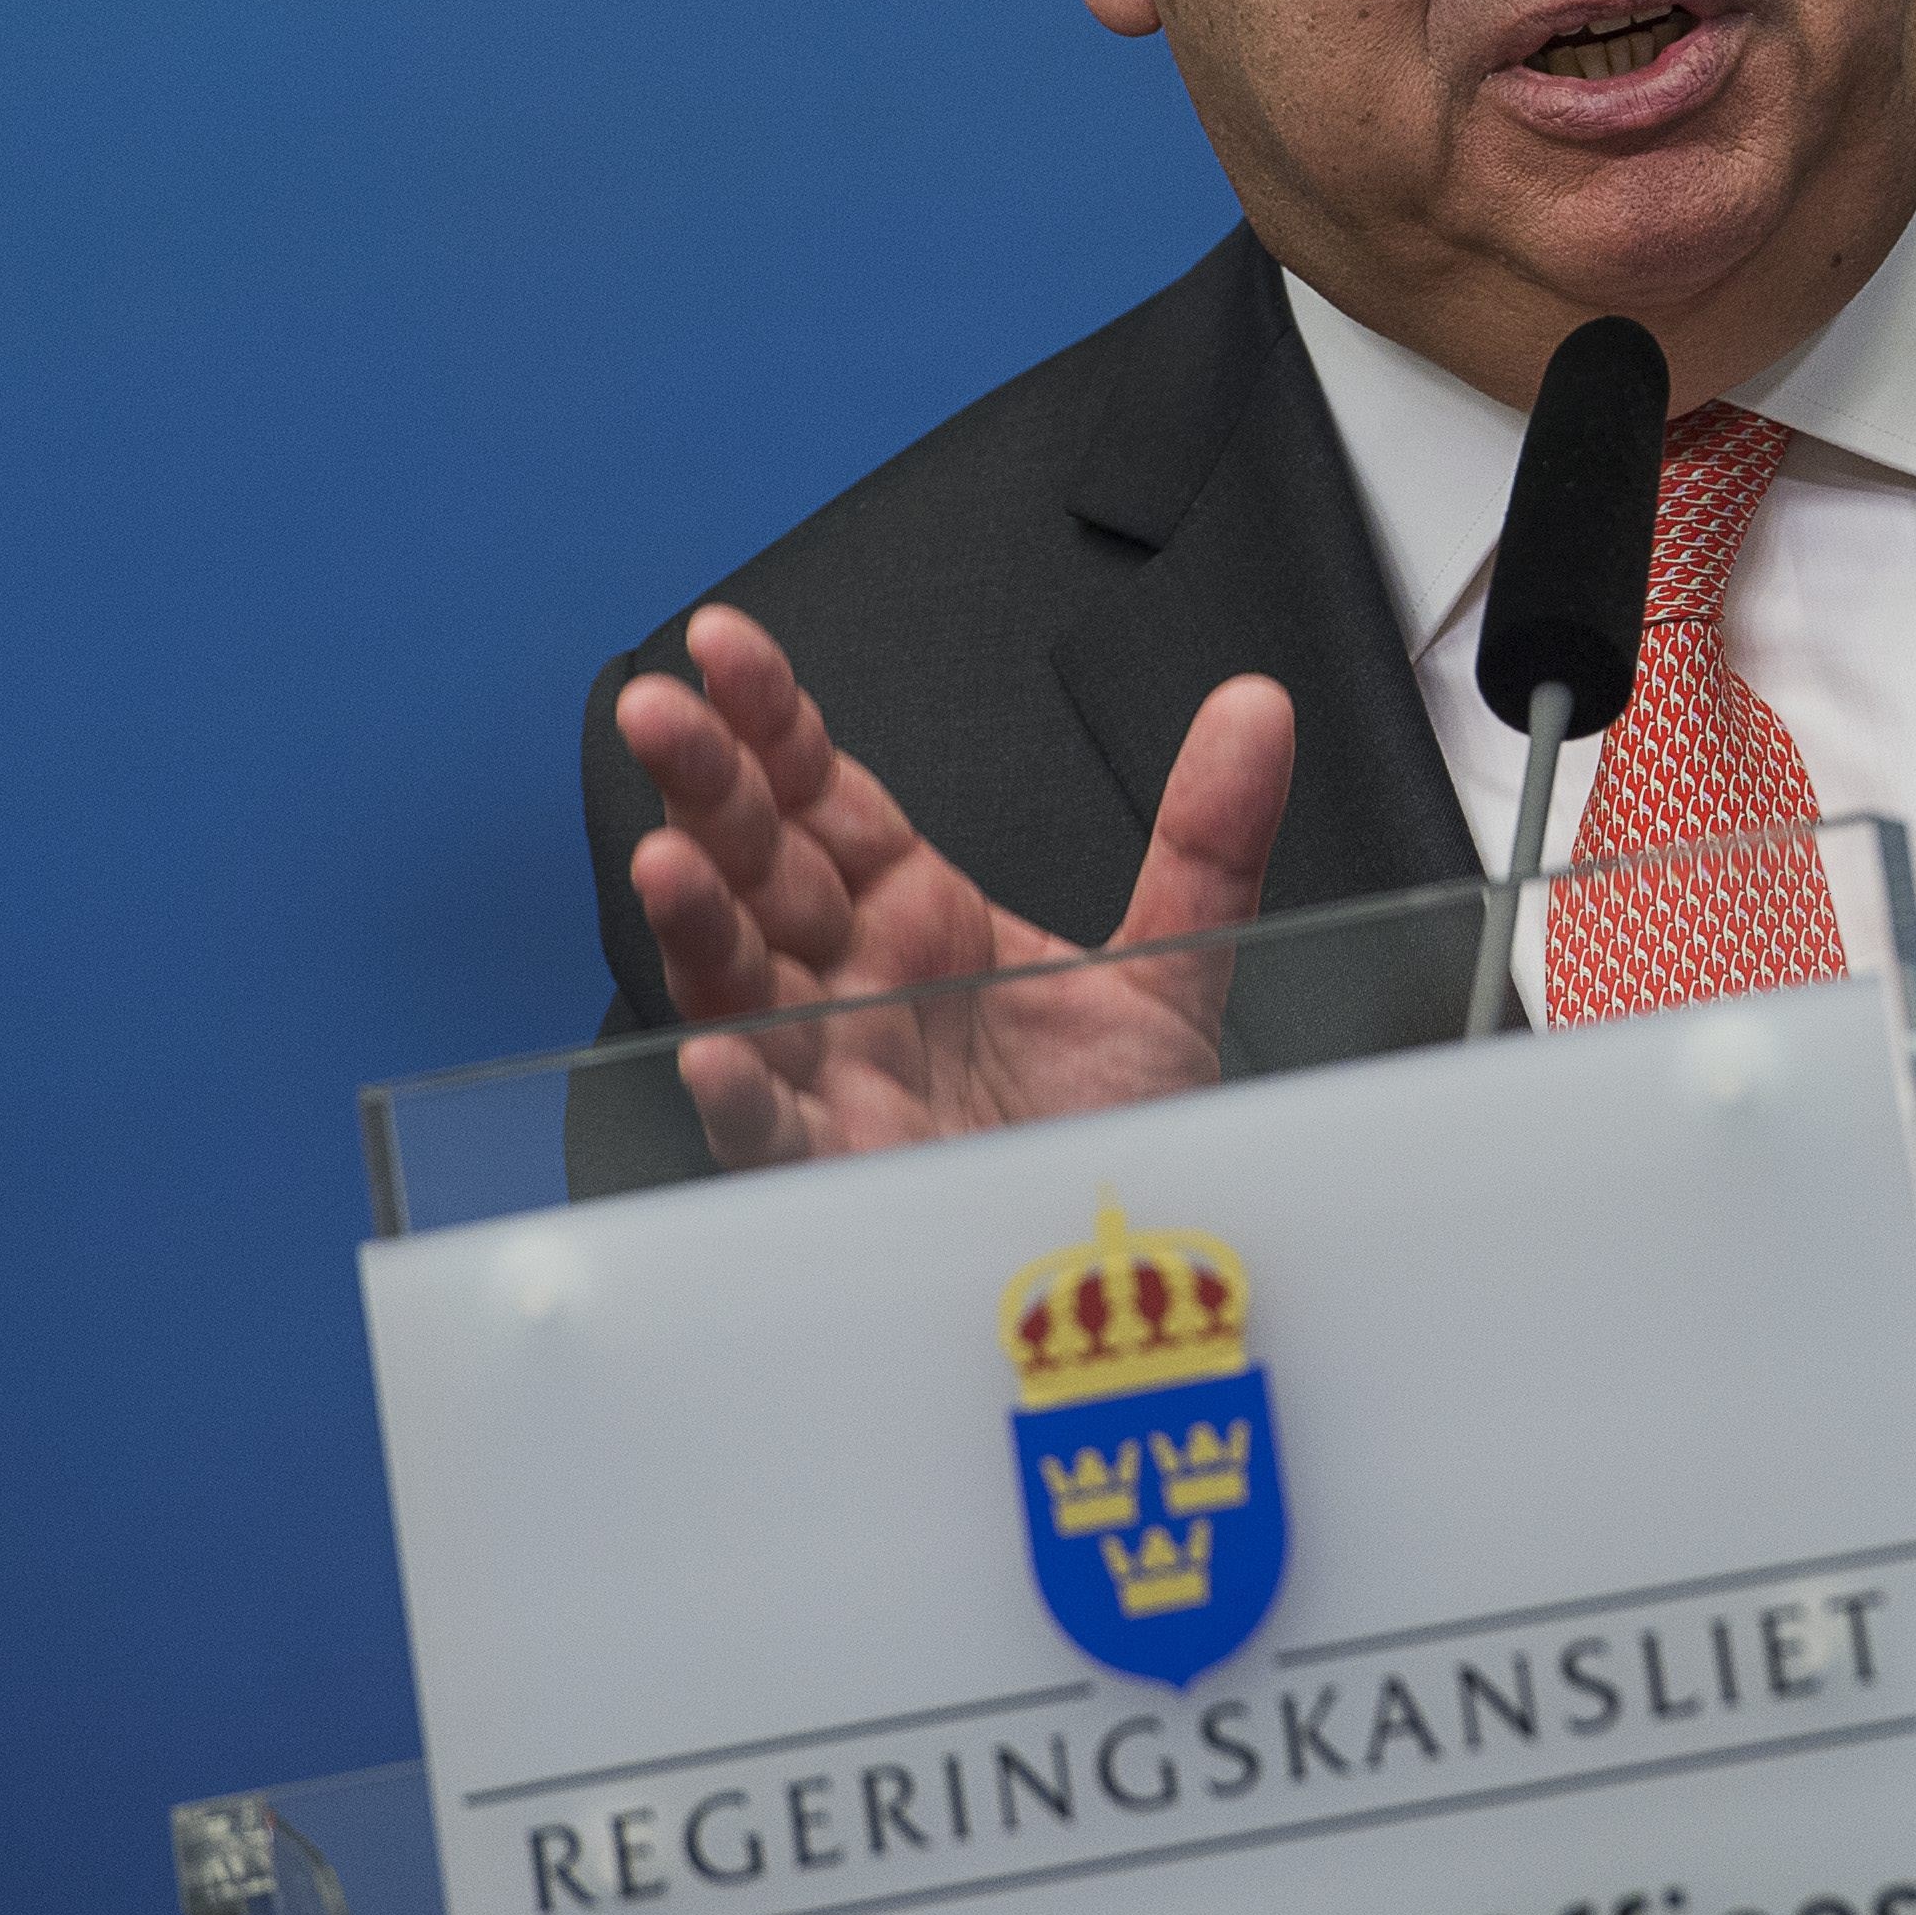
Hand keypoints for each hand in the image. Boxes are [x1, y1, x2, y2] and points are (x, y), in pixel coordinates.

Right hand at [613, 603, 1293, 1165]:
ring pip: (740, 985)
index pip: (823, 793)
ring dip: (695, 923)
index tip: (724, 644)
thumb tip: (1257, 710)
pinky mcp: (841, 1173)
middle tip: (659, 711)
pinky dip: (741, 1096)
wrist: (1138, 1270)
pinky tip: (718, 1051)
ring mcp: (837, 1075)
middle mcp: (857, 985)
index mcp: (916, 917)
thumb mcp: (1172, 967)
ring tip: (665, 859)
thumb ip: (1206, 837)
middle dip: (705, 785)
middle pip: (759, 865)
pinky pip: (773, 1134)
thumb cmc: (1115, 1131)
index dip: (771, 718)